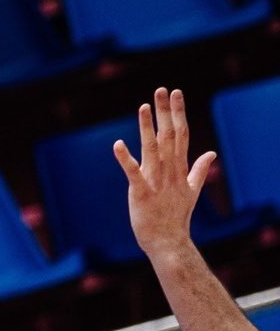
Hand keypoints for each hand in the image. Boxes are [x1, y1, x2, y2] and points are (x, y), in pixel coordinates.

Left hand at [113, 87, 216, 259]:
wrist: (169, 242)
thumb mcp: (192, 191)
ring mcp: (156, 181)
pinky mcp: (141, 192)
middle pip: (169, 135)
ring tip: (143, 106)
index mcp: (179, 168)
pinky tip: (118, 143)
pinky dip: (125, 158)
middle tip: (162, 89)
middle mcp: (170, 170)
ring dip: (147, 127)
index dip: (178, 112)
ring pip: (152, 148)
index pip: (182, 134)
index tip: (175, 92)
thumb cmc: (177, 216)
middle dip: (166, 112)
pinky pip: (133, 173)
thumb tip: (211, 153)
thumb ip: (199, 170)